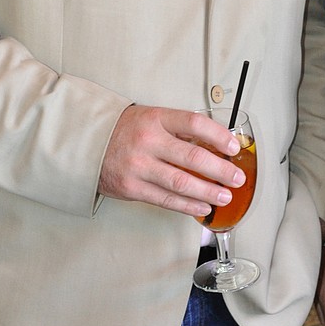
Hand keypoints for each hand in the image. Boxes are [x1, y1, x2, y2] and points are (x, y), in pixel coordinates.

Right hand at [99, 105, 243, 214]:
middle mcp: (148, 141)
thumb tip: (217, 144)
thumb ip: (180, 130)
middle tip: (237, 178)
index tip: (234, 147)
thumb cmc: (126, 131)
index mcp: (156, 118)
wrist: (86, 144)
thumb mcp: (152, 118)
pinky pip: (166, 199)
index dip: (218, 136)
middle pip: (193, 157)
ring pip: (182, 182)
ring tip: (226, 196)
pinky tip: (203, 207)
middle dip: (221, 170)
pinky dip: (188, 205)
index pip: (194, 123)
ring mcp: (138, 166)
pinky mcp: (131, 188)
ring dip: (209, 191)